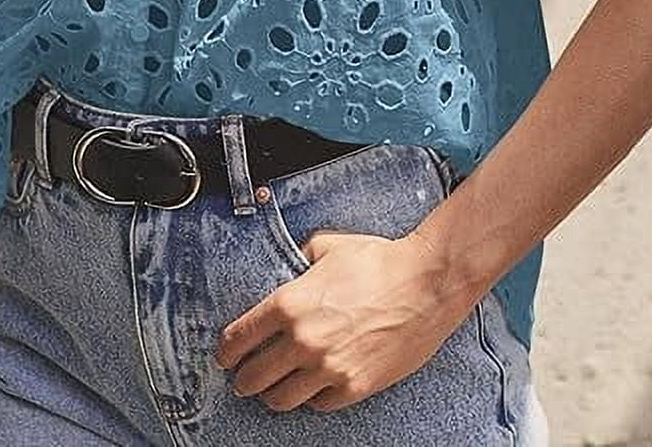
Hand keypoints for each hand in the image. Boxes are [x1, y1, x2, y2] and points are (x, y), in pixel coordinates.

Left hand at [213, 228, 471, 413]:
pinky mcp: (354, 387)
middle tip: (244, 375)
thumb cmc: (379, 261)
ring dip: (272, 393)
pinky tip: (312, 385)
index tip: (225, 355)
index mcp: (289, 304)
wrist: (426, 283)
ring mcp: (328, 368)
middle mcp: (303, 341)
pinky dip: (310, 397)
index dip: (225, 351)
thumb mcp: (327, 246)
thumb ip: (298, 257)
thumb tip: (287, 263)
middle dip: (243, 378)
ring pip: (280, 400)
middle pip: (252, 378)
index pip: (237, 340)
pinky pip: (317, 405)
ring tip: (274, 386)